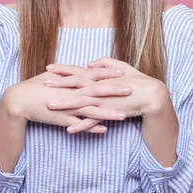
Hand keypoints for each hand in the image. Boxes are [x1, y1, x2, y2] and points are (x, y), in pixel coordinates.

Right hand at [3, 67, 131, 133]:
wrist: (19, 100)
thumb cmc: (35, 86)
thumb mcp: (53, 76)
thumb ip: (68, 74)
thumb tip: (79, 70)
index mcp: (70, 80)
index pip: (92, 75)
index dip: (108, 73)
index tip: (123, 71)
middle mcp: (71, 92)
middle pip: (97, 91)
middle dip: (114, 90)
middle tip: (131, 89)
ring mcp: (67, 106)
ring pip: (91, 110)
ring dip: (108, 113)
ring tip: (123, 115)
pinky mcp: (61, 119)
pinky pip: (79, 124)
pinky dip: (92, 127)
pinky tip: (104, 130)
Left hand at [44, 57, 168, 132]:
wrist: (150, 95)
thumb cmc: (135, 80)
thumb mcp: (119, 66)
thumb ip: (103, 62)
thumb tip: (88, 62)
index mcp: (100, 76)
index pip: (78, 71)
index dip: (63, 69)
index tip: (49, 67)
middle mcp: (99, 87)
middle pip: (75, 85)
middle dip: (58, 84)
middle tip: (42, 83)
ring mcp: (103, 100)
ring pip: (80, 103)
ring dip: (64, 105)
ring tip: (49, 106)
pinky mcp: (109, 112)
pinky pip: (92, 120)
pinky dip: (81, 125)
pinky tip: (68, 130)